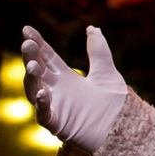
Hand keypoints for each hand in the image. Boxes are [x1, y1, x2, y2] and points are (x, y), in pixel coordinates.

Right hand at [21, 25, 127, 153]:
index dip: (38, 43)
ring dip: (32, 79)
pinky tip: (44, 93)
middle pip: (39, 71)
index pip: (47, 57)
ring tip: (34, 66)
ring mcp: (57, 108)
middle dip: (32, 57)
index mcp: (67, 78)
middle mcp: (57, 91)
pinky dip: (42, 105)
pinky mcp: (60, 125)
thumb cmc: (116, 104)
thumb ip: (98, 51)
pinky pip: (45, 116)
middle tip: (28, 44)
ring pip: (35, 92)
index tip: (27, 29)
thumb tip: (92, 27)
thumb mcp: (106, 73)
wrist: (127, 128)